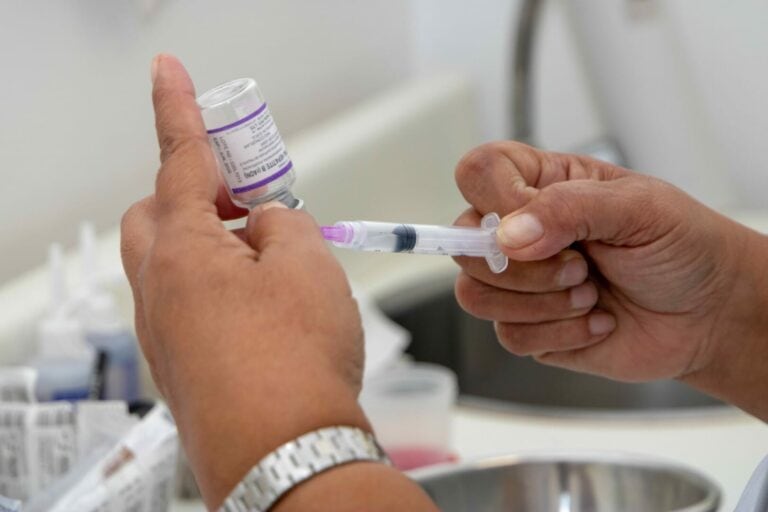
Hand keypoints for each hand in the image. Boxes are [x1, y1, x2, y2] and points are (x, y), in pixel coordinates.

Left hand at [121, 55, 435, 509]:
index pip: (178, 159)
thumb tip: (264, 224)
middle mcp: (158, 292)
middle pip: (158, 215)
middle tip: (249, 199)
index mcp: (182, 252)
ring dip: (214, 246)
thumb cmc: (295, 362)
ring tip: (273, 261)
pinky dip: (220, 289)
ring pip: (174, 264)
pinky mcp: (181, 366)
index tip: (168, 71)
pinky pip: (189, 306)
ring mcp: (164, 333)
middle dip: (196, 194)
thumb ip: (282, 224)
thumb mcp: (307, 265)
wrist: (286, 455)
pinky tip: (266, 309)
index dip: (178, 108)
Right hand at [453, 142, 767, 416]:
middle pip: (464, 244)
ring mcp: (521, 283)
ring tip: (590, 294)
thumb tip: (508, 234)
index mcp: (542, 186)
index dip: (493, 198)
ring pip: (475, 295)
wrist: (709, 314)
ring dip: (541, 302)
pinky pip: (509, 337)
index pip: (477, 172)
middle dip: (527, 266)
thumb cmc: (682, 247)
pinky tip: (596, 321)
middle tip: (580, 267)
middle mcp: (521, 232)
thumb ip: (570, 209)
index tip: (537, 223)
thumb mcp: (640, 207)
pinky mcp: (529, 327)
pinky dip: (561, 333)